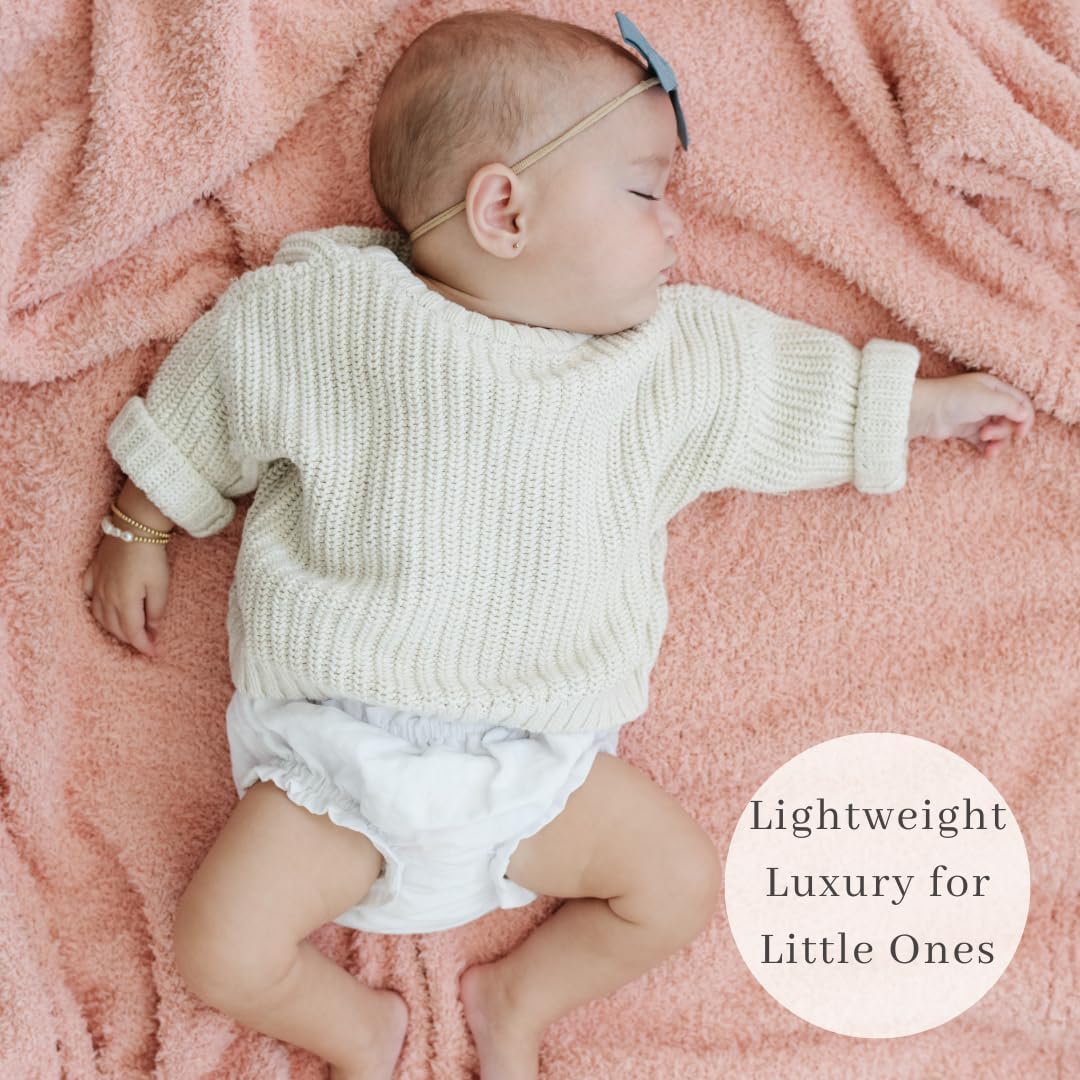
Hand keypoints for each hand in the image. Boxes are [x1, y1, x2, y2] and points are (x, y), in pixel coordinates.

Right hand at [82, 532, 169, 657]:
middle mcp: (106, 598)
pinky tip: (99, 609)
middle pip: (115, 627)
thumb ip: (155, 610)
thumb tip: (153, 630)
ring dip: (112, 627)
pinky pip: (87, 595)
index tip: (152, 653)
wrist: (134, 527)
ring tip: (125, 631)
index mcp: (125, 603)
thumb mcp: (161, 585)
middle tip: (143, 642)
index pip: (132, 632)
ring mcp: (96, 584)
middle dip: (129, 638)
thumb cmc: (151, 557)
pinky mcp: (92, 572)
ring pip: (99, 615)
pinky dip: (93, 607)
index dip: (143, 645)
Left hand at [908, 373, 1034, 458]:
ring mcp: (977, 417)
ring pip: (998, 433)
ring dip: (997, 442)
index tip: (1021, 432)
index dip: (1025, 417)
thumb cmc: (954, 398)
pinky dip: (987, 449)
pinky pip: (984, 442)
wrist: (925, 411)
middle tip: (988, 433)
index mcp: (995, 388)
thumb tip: (1025, 416)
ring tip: (987, 446)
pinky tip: (986, 455)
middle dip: (1004, 430)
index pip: (1020, 402)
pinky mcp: (967, 431)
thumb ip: (1010, 406)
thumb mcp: (987, 398)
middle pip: (1010, 420)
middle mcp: (988, 401)